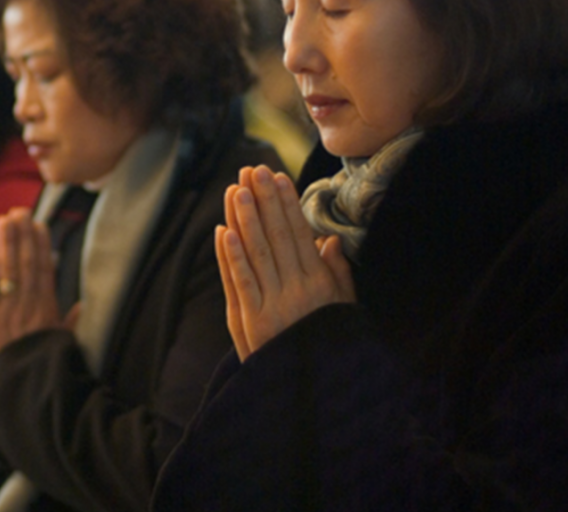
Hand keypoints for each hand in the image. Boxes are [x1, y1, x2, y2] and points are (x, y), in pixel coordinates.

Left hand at [0, 207, 60, 384]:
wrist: (27, 399)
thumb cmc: (46, 377)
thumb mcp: (63, 351)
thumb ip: (69, 327)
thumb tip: (81, 308)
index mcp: (47, 312)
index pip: (44, 272)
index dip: (40, 247)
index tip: (38, 225)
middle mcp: (28, 308)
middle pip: (24, 265)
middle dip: (21, 236)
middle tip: (18, 212)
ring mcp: (7, 313)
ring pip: (6, 271)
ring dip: (3, 244)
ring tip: (3, 220)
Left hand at [216, 166, 354, 360]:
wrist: (315, 396)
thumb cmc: (330, 349)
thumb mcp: (344, 311)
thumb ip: (338, 275)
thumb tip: (329, 239)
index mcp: (320, 285)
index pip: (299, 234)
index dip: (286, 204)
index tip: (277, 177)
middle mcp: (297, 292)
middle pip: (276, 237)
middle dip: (264, 201)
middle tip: (253, 170)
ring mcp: (273, 307)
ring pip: (256, 254)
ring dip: (245, 219)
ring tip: (237, 189)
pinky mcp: (252, 323)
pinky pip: (241, 283)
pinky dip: (231, 257)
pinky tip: (224, 231)